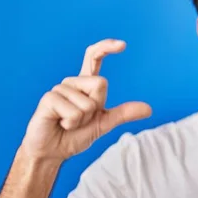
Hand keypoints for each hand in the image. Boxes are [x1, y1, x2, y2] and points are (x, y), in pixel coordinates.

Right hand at [20, 39, 151, 160]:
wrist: (53, 152)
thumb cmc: (74, 136)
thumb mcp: (103, 124)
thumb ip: (123, 114)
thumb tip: (148, 109)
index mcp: (84, 85)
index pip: (94, 58)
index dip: (106, 48)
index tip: (123, 45)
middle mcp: (72, 83)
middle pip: (101, 83)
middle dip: (96, 108)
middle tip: (80, 120)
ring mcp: (59, 89)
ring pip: (88, 102)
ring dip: (82, 120)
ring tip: (67, 123)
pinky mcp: (49, 98)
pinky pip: (73, 111)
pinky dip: (71, 123)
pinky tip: (59, 123)